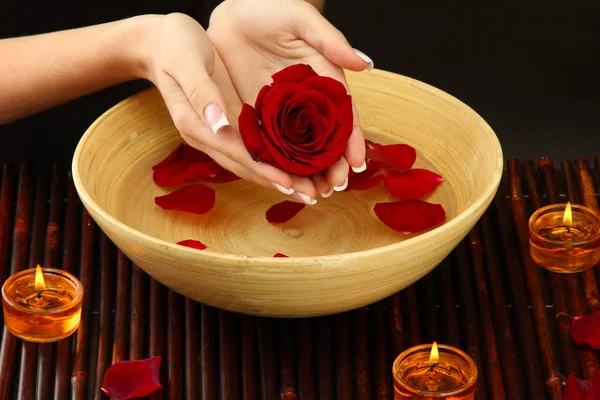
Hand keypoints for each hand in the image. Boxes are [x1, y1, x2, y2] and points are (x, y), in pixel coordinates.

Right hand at [138, 13, 293, 188]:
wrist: (158, 43)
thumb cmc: (172, 45)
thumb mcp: (186, 61)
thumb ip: (201, 92)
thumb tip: (219, 123)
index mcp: (194, 123)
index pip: (234, 153)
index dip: (263, 169)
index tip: (289, 183)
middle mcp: (204, 135)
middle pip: (244, 166)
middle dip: (277, 182)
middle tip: (311, 196)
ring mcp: (214, 134)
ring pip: (248, 163)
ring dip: (277, 177)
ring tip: (308, 190)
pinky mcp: (224, 126)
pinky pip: (249, 149)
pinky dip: (271, 161)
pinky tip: (294, 166)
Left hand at [207, 0, 372, 200]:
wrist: (231, 11)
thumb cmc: (269, 8)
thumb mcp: (302, 21)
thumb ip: (332, 43)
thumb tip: (367, 64)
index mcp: (322, 81)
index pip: (343, 115)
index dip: (352, 139)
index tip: (358, 163)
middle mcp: (303, 102)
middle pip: (321, 141)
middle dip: (330, 166)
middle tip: (334, 188)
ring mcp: (278, 112)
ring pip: (296, 150)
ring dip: (305, 173)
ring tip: (312, 194)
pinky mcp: (254, 115)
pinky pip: (266, 144)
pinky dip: (274, 164)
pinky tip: (280, 182)